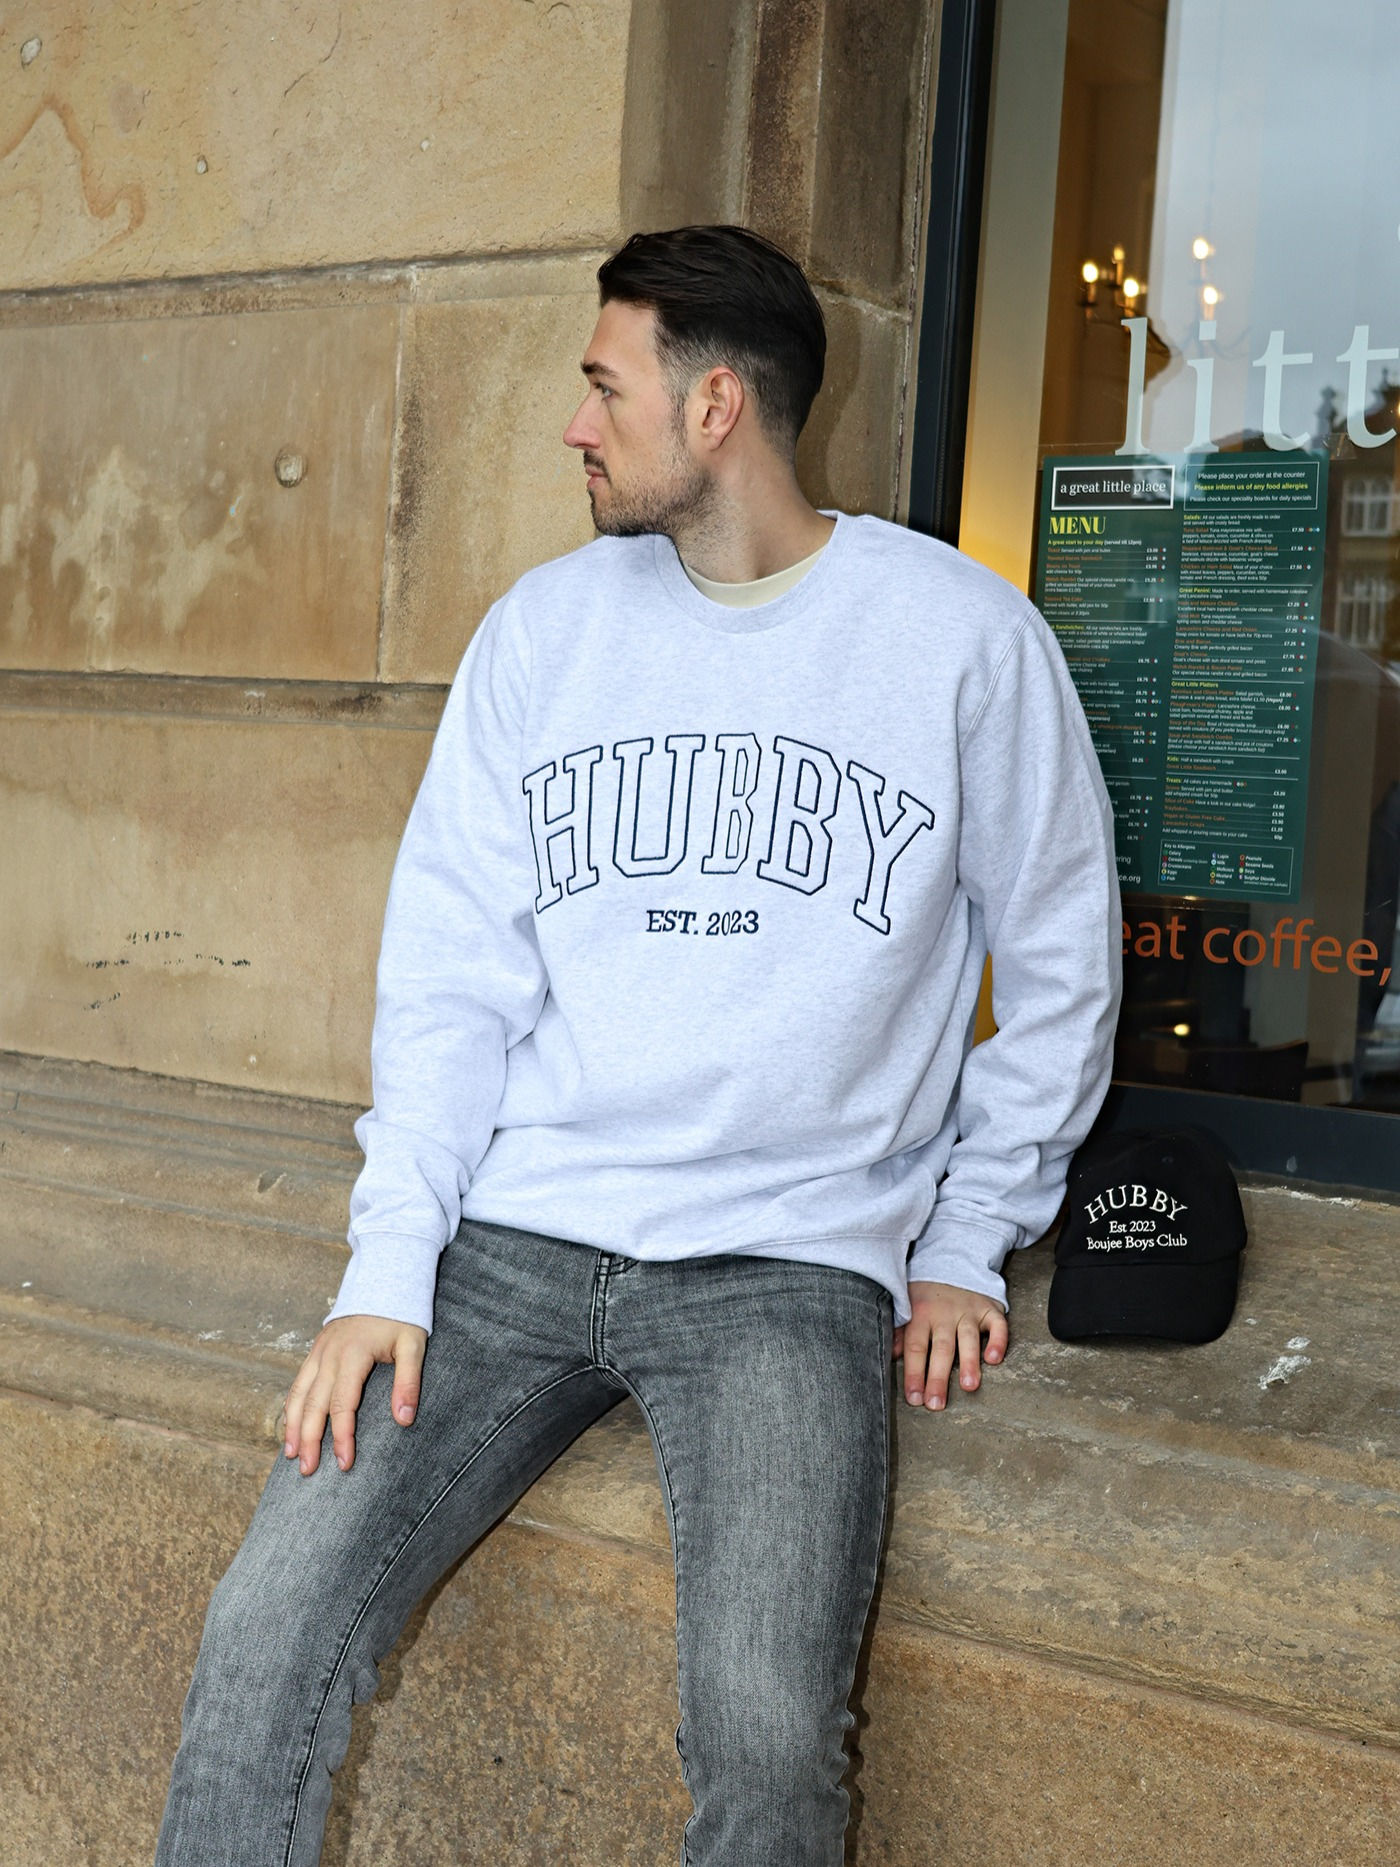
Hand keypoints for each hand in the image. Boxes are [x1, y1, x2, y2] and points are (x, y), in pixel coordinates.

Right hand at [282, 1314, 427, 1475]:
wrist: (383, 1278)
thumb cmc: (401, 1314)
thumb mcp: (414, 1344)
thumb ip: (408, 1381)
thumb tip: (404, 1420)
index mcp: (353, 1355)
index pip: (343, 1404)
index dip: (342, 1436)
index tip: (344, 1463)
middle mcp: (329, 1355)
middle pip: (313, 1404)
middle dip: (309, 1439)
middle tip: (308, 1470)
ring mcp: (319, 1351)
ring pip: (298, 1394)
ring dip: (292, 1426)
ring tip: (291, 1455)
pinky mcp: (316, 1349)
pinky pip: (298, 1382)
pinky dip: (291, 1406)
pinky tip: (290, 1425)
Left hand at [893, 1281, 1006, 1411]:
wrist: (953, 1261)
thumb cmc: (926, 1293)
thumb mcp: (907, 1306)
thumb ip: (900, 1332)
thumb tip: (890, 1357)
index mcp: (921, 1314)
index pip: (915, 1348)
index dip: (914, 1374)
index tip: (914, 1398)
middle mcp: (945, 1314)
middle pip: (941, 1348)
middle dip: (938, 1377)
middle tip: (936, 1403)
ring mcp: (969, 1311)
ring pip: (969, 1338)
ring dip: (969, 1362)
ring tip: (969, 1386)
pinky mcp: (990, 1309)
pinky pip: (998, 1325)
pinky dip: (998, 1341)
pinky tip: (995, 1358)